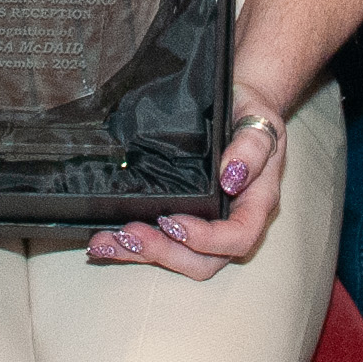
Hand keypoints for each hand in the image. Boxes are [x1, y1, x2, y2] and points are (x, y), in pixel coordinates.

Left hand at [90, 80, 298, 279]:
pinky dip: (131, 246)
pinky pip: (161, 242)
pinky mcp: (182, 218)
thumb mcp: (258, 120)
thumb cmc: (251, 110)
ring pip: (178, 257)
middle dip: (164, 253)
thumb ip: (252, 147)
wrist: (240, 101)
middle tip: (129, 234)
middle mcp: (231, 220)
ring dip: (140, 254)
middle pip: (204, 260)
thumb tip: (232, 177)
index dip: (207, 239)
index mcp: (256, 203)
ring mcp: (206, 223)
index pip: (238, 237)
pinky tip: (104, 241)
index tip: (173, 222)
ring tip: (106, 243)